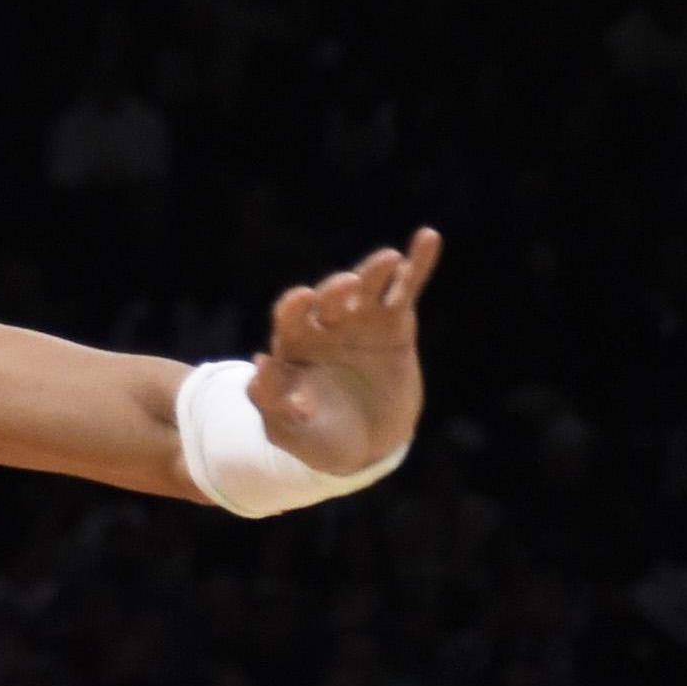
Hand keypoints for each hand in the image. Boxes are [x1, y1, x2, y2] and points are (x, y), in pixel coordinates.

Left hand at [253, 228, 439, 473]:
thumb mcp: (286, 430)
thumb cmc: (316, 438)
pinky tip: (429, 238)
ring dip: (377, 270)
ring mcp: (361, 320)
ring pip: (369, 287)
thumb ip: (269, 400)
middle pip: (330, 298)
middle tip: (347, 286)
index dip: (294, 307)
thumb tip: (257, 364)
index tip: (301, 301)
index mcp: (292, 345)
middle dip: (336, 290)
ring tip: (389, 259)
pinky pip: (406, 289)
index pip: (289, 317)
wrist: (364, 447)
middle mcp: (325, 324)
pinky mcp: (396, 323)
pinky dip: (417, 265)